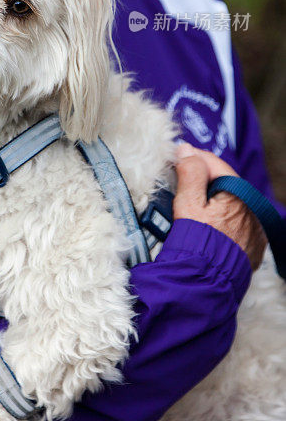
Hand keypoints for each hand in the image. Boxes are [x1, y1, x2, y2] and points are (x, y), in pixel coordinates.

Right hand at [173, 143, 266, 269]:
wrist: (208, 283)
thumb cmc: (196, 242)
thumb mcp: (188, 203)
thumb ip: (190, 173)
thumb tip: (187, 150)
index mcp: (237, 194)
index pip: (214, 163)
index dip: (192, 157)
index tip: (177, 157)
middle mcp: (252, 209)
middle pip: (223, 183)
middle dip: (202, 179)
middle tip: (180, 179)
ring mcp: (254, 229)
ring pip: (230, 202)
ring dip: (212, 198)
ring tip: (191, 202)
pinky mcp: (252, 245)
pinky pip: (236, 222)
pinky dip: (222, 218)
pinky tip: (206, 222)